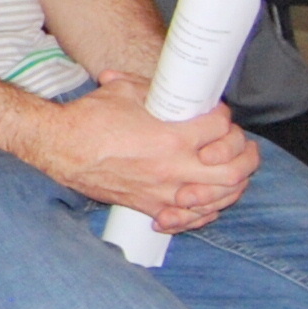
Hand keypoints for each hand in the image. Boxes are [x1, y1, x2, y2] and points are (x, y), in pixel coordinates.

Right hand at [46, 74, 252, 232]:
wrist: (60, 148)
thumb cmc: (89, 119)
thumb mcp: (127, 91)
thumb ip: (159, 90)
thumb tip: (176, 89)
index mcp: (171, 137)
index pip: (221, 128)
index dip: (224, 117)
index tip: (216, 114)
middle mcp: (173, 169)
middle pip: (234, 170)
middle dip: (247, 155)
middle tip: (243, 145)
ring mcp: (164, 193)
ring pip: (221, 198)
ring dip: (235, 185)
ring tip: (233, 171)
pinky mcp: (151, 207)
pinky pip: (193, 219)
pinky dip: (208, 211)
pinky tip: (208, 199)